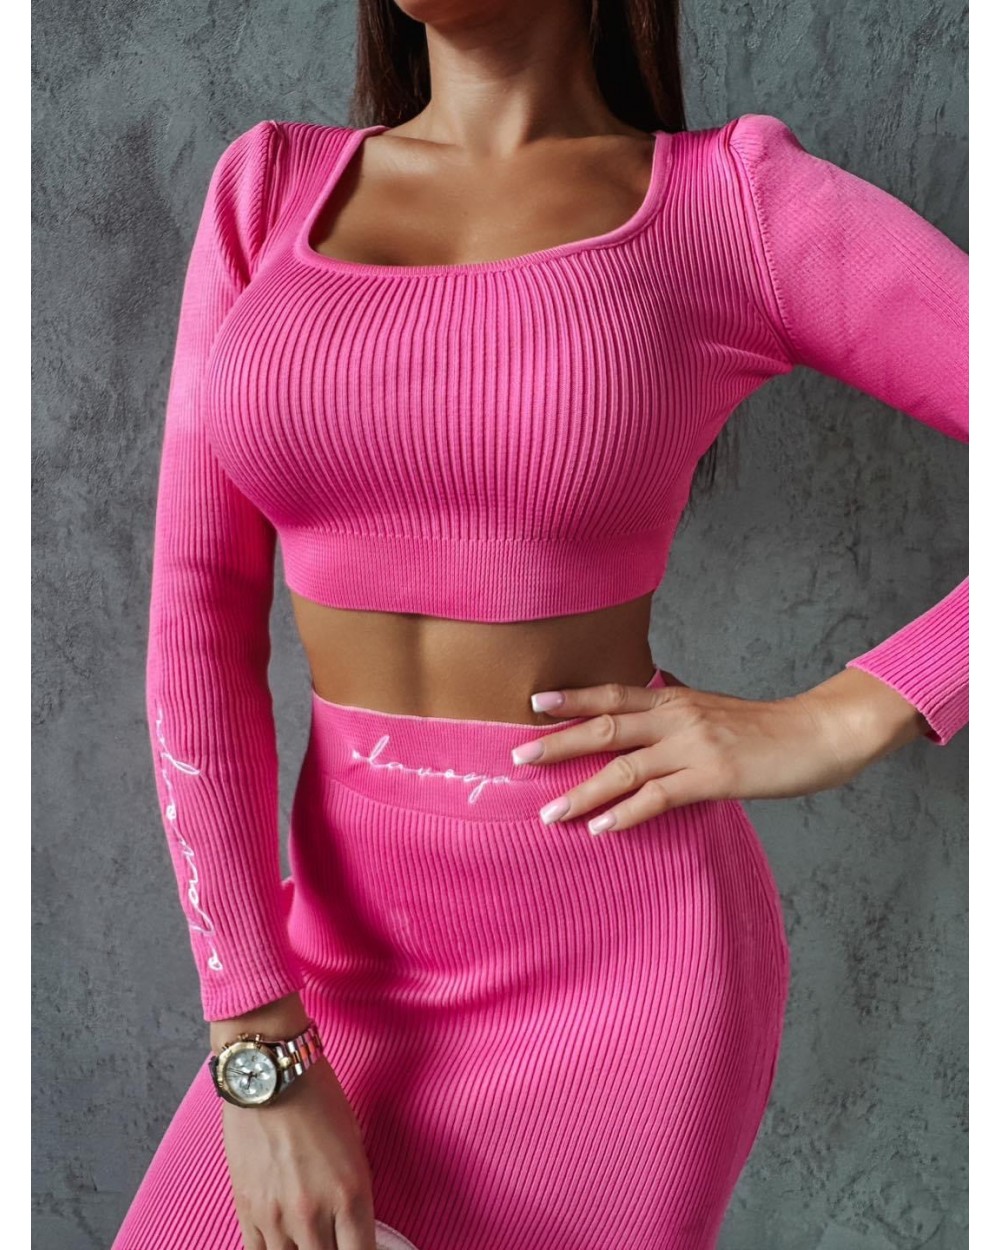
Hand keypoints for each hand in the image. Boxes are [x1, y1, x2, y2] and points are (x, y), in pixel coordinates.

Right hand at [224, 1054, 376, 1249]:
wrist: (270, 1073)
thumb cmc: (316, 1097)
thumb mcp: (354, 1144)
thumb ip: (354, 1192)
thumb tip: (351, 1227)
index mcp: (350, 1194)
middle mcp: (313, 1213)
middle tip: (334, 1239)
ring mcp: (276, 1216)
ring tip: (309, 1238)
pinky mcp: (247, 1210)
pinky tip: (283, 1243)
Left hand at [512, 667, 928, 834]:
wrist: (817, 733)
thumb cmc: (764, 728)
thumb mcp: (712, 709)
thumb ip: (675, 710)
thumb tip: (645, 704)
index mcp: (675, 698)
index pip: (613, 693)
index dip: (573, 698)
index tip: (534, 702)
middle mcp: (677, 717)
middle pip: (606, 727)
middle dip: (559, 744)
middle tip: (518, 757)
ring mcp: (694, 746)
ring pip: (625, 768)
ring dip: (583, 792)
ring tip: (549, 813)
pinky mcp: (714, 777)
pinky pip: (659, 798)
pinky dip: (625, 814)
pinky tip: (601, 828)